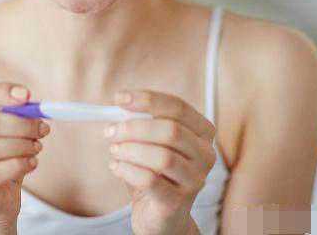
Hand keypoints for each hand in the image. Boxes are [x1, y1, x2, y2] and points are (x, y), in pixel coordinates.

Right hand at [0, 82, 49, 227]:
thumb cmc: (2, 154)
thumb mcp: (8, 127)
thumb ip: (16, 112)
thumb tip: (35, 107)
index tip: (27, 95)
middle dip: (20, 124)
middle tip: (42, 128)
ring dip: (21, 145)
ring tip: (37, 146)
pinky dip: (18, 165)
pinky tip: (31, 162)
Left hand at [103, 89, 215, 234]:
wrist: (161, 217)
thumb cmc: (156, 172)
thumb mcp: (151, 142)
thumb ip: (140, 122)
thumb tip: (120, 104)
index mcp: (202, 133)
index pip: (178, 107)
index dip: (147, 100)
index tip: (119, 98)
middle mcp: (205, 155)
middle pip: (171, 130)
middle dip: (134, 127)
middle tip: (111, 131)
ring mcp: (194, 180)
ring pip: (162, 157)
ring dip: (129, 150)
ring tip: (115, 151)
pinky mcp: (177, 203)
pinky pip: (149, 179)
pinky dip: (126, 169)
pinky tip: (117, 167)